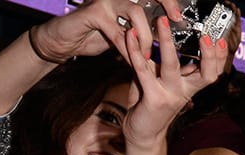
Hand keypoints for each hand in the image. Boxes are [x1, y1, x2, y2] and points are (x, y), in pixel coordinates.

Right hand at [29, 0, 184, 62]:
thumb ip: (142, 34)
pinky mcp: (94, 13)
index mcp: (127, 0)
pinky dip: (126, 48)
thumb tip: (167, 44)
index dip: (168, 2)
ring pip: (136, 12)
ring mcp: (106, 2)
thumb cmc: (95, 36)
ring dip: (146, 36)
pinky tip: (131, 59)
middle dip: (165, 4)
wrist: (65, 42)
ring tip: (148, 53)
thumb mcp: (125, 36)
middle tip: (175, 20)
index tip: (179, 17)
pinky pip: (118, 31)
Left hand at [121, 18, 224, 150]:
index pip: (212, 72)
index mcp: (189, 87)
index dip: (219, 58)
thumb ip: (161, 63)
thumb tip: (160, 40)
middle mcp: (183, 91)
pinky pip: (143, 70)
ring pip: (172, 65)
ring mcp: (169, 95)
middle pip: (205, 74)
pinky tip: (132, 37)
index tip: (220, 41)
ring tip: (162, 22)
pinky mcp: (152, 98)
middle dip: (209, 54)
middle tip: (206, 36)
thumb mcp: (160, 81)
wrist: (142, 133)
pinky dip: (136, 51)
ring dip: (167, 42)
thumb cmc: (150, 104)